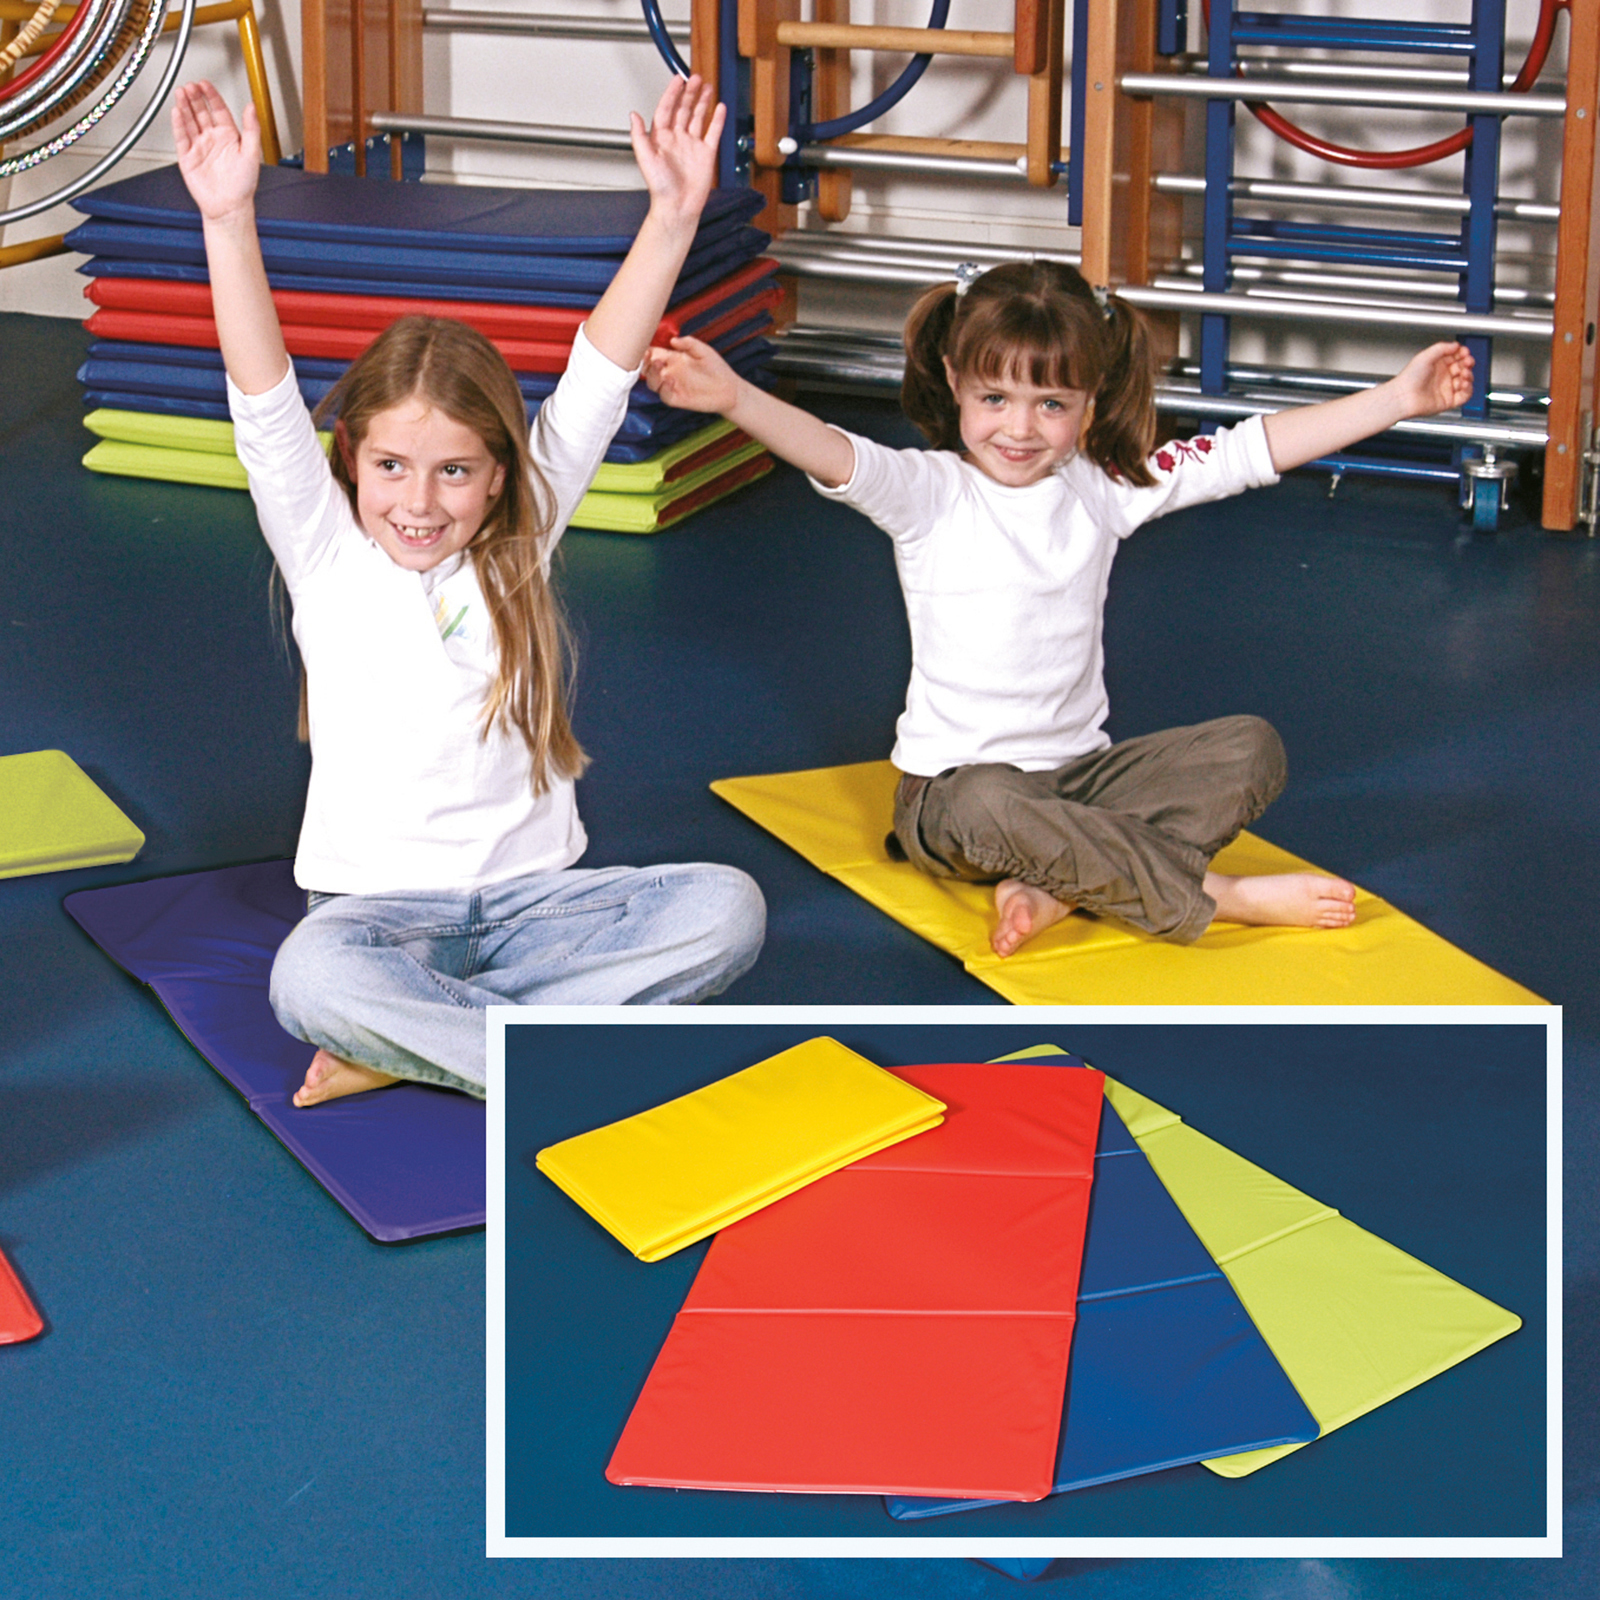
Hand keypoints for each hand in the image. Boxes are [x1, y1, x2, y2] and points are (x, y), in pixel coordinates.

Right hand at [172, 80, 260, 222]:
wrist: (229, 207)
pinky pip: (181, 136)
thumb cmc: (243, 186)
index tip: (205, 83)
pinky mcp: (187, 156)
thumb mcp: (252, 154)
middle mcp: (213, 139)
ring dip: (185, 106)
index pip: (219, 110)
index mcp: (229, 136)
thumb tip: (252, 107)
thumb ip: (252, 130)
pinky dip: (178, 123)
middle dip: (195, 97)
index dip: (212, 96)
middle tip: (191, 85)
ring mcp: (199, 146)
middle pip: (201, 112)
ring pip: (189, 120)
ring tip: (181, 92)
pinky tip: (177, 111)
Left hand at [629, 74, 725, 230]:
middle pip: (683, 109)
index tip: (677, 80)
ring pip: (698, 117)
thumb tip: (633, 115)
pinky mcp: (706, 154)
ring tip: (706, 86)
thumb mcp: (645, 159)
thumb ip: (639, 136)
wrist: (678, 206)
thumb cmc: (660, 188)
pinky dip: (717, 119)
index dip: (672, 93)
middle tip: (694, 78)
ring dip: (701, 101)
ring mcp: (692, 145)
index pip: (666, 108)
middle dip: (689, 92)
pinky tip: (720, 108)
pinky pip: (713, 132)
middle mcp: (677, 139)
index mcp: (661, 138)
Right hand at [643, 335, 740, 414]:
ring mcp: (672, 386)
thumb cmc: (717, 368)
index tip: (645, 347)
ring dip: (652, 375)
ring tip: (659, 367)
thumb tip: (673, 340)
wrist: (729, 389)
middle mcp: (670, 372)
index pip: (654, 354)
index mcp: (673, 359)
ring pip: (652, 383)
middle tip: (650, 358)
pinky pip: (664, 395)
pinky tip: (670, 381)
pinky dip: (663, 389)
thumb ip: (689, 343)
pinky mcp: (677, 399)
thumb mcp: (704, 350)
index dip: (646, 352)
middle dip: (645, 363)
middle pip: (648, 369)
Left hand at [1391, 342, 1474, 418]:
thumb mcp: (1425, 356)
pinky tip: (1464, 384)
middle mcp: (1443, 376)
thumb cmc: (1409, 378)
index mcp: (1438, 364)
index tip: (1465, 352)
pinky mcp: (1448, 401)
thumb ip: (1442, 347)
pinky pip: (1464, 396)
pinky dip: (1468, 390)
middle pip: (1463, 368)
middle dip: (1468, 363)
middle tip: (1467, 361)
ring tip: (1464, 373)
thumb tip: (1456, 345)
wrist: (1403, 396)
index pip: (1457, 357)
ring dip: (1469, 376)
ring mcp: (1446, 388)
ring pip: (1466, 381)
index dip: (1463, 354)